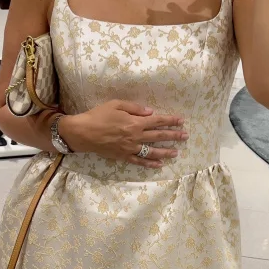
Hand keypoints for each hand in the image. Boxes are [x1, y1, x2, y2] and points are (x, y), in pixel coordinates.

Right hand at [59, 102, 187, 168]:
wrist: (83, 133)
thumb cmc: (98, 115)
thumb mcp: (116, 104)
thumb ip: (135, 108)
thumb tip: (151, 112)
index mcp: (135, 122)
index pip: (158, 121)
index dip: (171, 121)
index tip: (182, 121)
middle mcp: (136, 136)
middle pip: (159, 136)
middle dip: (174, 136)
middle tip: (185, 136)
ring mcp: (130, 148)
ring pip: (152, 151)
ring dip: (166, 151)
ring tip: (176, 152)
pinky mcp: (123, 156)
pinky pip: (140, 161)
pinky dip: (150, 163)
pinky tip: (159, 164)